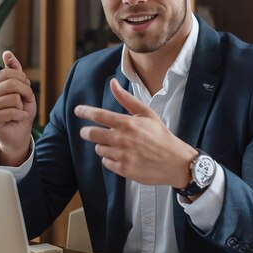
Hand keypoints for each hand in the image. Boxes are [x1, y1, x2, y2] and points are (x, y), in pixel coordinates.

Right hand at [0, 51, 36, 165]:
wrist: (20, 132)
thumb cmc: (21, 110)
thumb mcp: (23, 88)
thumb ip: (16, 71)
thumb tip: (7, 53)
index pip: (9, 72)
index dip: (23, 80)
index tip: (26, 88)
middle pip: (11, 84)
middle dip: (26, 92)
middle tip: (26, 100)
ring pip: (13, 98)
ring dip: (23, 106)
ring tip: (20, 111)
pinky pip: (12, 111)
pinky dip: (21, 115)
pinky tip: (19, 118)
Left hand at [74, 78, 195, 187]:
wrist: (175, 162)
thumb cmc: (161, 136)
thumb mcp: (146, 113)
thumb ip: (126, 99)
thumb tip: (113, 82)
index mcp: (128, 123)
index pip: (99, 115)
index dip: (85, 112)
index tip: (77, 110)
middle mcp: (123, 139)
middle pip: (92, 134)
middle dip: (87, 132)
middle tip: (87, 132)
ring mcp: (122, 156)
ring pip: (99, 149)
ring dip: (103, 146)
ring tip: (116, 145)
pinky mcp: (124, 170)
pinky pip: (106, 162)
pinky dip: (110, 159)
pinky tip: (122, 156)